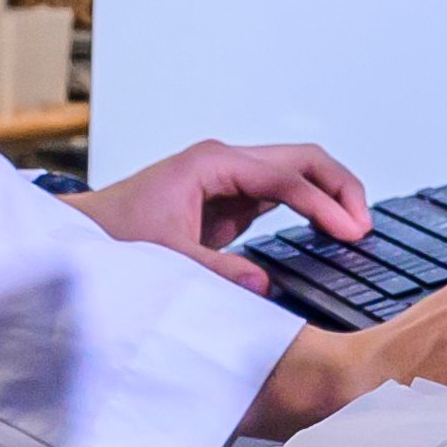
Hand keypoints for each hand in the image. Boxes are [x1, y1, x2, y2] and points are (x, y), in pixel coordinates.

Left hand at [60, 139, 368, 291]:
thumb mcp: (163, 257)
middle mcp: (225, 162)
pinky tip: (327, 233)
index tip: (352, 234)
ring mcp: (229, 178)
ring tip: (356, 231)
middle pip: (302, 160)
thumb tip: (262, 286)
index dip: (324, 205)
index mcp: (212, 163)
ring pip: (297, 174)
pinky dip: (309, 209)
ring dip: (329, 196)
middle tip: (364, 227)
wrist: (82, 234)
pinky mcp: (229, 201)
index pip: (286, 179)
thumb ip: (213, 270)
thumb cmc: (112, 235)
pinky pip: (281, 196)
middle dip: (339, 188)